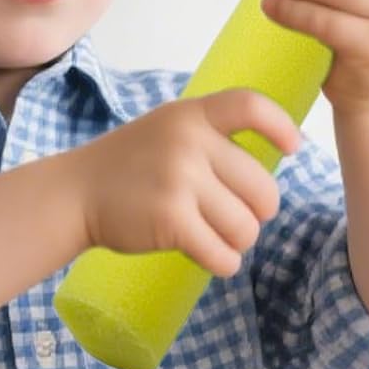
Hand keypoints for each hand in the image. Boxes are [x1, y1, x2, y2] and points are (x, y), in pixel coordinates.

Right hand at [69, 87, 300, 277]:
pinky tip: (209, 255)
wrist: (75, 193)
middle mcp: (189, 142)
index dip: (281, 127)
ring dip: (238, 241)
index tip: (293, 148)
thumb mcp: (169, 128)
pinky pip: (224, 254)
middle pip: (262, 189)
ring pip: (246, 227)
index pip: (250, 106)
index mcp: (192, 115)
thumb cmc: (131, 164)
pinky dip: (222, 262)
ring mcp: (179, 181)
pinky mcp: (171, 220)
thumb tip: (277, 151)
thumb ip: (211, 133)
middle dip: (257, 212)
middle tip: (236, 217)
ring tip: (216, 236)